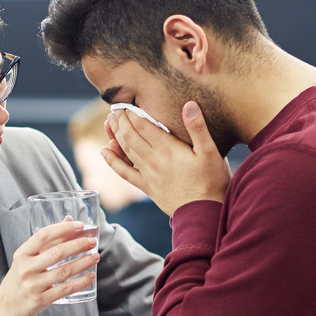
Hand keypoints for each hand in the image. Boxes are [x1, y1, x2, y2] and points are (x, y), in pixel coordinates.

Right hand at [0, 219, 99, 315]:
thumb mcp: (27, 258)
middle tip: (92, 241)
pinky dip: (80, 282)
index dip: (63, 229)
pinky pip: (65, 289)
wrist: (8, 307)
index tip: (80, 225)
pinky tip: (91, 276)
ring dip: (83, 262)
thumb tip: (69, 220)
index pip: (43, 235)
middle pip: (57, 253)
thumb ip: (48, 240)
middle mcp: (26, 268)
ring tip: (96, 256)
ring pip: (64, 271)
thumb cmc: (21, 277)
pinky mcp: (41, 300)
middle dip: (78, 245)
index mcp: (22, 254)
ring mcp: (33, 285)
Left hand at [101, 101, 230, 215]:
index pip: (143, 125)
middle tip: (115, 109)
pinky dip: (112, 161)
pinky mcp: (146, 187)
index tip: (126, 102)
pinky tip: (104, 152)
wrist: (203, 213)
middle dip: (121, 120)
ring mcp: (147, 174)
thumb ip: (198, 128)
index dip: (132, 112)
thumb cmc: (211, 182)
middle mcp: (153, 159)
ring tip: (108, 122)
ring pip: (125, 150)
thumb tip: (189, 104)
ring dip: (115, 135)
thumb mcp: (210, 152)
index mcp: (168, 148)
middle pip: (130, 135)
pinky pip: (124, 172)